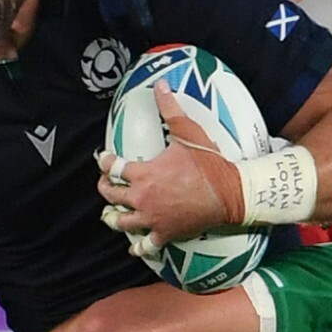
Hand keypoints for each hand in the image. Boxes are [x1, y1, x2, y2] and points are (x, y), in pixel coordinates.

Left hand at [97, 81, 241, 250]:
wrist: (230, 194)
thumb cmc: (208, 163)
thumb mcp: (188, 132)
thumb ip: (170, 109)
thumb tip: (160, 85)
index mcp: (143, 174)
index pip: (112, 167)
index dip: (103, 161)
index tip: (101, 158)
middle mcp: (142, 198)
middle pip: (111, 195)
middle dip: (104, 187)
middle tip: (104, 183)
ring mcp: (152, 219)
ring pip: (121, 221)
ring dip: (113, 216)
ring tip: (111, 212)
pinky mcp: (165, 234)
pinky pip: (145, 245)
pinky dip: (137, 246)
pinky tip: (134, 245)